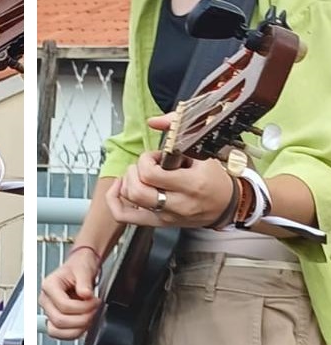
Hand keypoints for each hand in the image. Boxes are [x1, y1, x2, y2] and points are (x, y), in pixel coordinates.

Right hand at [39, 247, 100, 339]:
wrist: (80, 268)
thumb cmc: (79, 267)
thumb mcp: (84, 269)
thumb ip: (84, 281)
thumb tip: (85, 294)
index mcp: (49, 285)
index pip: (63, 305)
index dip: (83, 307)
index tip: (95, 301)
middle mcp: (46, 299)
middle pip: (59, 320)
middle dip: (82, 319)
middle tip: (94, 310)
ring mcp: (49, 310)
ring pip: (56, 331)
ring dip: (77, 329)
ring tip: (88, 319)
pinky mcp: (55, 318)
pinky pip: (60, 334)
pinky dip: (74, 333)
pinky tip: (84, 324)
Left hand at [105, 115, 234, 227]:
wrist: (228, 205)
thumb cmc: (215, 179)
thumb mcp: (203, 154)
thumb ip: (178, 133)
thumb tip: (154, 121)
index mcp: (190, 185)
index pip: (150, 175)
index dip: (145, 160)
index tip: (154, 156)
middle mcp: (178, 204)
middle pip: (136, 191)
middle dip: (134, 171)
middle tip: (145, 165)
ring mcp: (166, 217)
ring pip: (129, 202)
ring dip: (127, 182)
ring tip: (138, 175)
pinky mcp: (159, 223)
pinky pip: (125, 216)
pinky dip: (115, 201)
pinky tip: (121, 188)